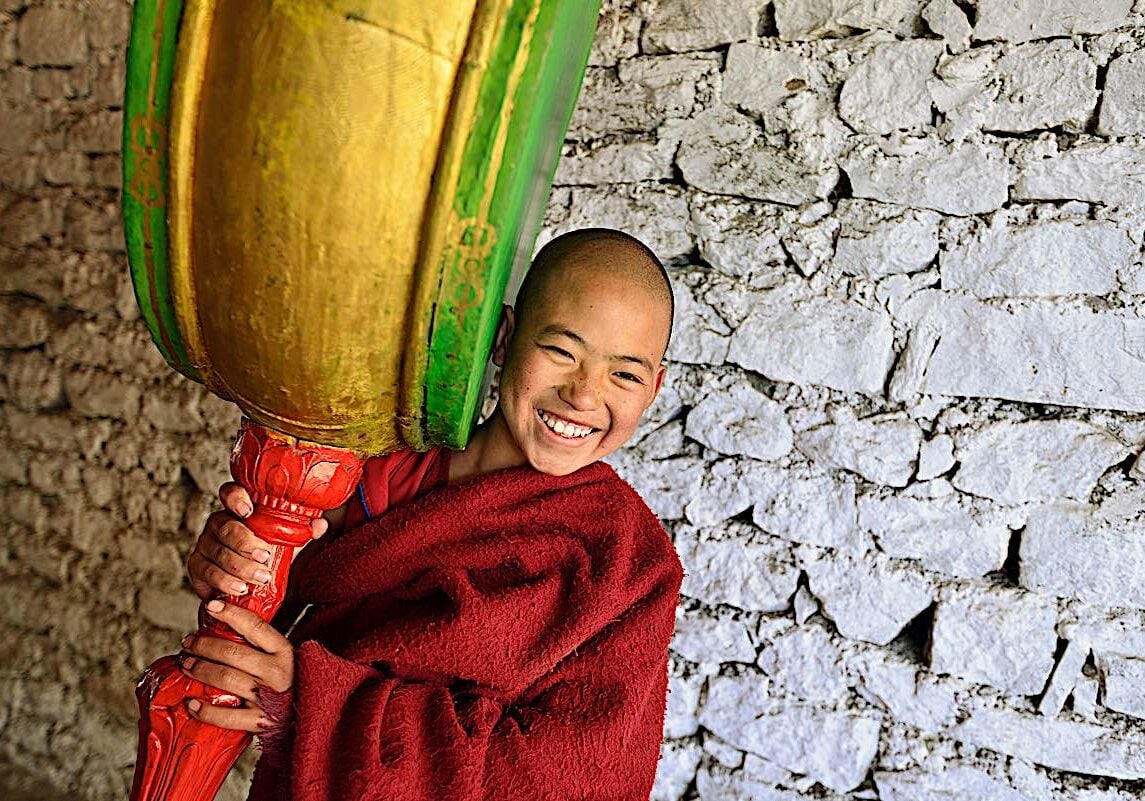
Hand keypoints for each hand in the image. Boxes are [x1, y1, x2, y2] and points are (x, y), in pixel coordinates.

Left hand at [181, 600, 293, 731]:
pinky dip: (205, 710)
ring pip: (226, 678)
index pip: (255, 626)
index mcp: (284, 652)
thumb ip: (261, 644)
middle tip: (188, 643)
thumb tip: (225, 623)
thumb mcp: (283, 658)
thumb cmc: (289, 682)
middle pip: (232, 652)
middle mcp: (277, 672)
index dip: (230, 614)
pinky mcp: (259, 722)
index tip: (211, 606)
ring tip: (186, 664)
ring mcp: (267, 697)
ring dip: (200, 669)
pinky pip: (226, 717)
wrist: (311, 715)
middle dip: (204, 645)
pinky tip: (191, 704)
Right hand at [187, 482, 328, 599]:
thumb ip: (302, 532)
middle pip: (226, 528)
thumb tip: (320, 525)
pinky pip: (205, 573)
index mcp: (238, 510)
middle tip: (265, 557)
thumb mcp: (286, 542)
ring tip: (258, 578)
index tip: (247, 510)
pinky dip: (223, 582)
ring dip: (239, 568)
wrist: (247, 583)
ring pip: (217, 553)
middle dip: (246, 544)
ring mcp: (204, 545)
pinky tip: (238, 588)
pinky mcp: (196, 567)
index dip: (235, 497)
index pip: (230, 493)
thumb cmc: (266, 554)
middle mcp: (217, 523)